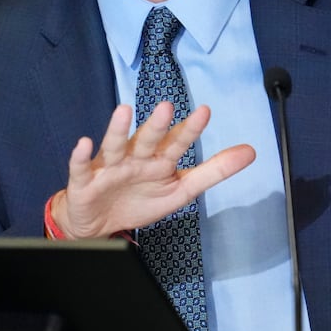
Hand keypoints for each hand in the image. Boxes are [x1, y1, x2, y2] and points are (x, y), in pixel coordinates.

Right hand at [49, 102, 255, 239]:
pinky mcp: (84, 182)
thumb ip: (214, 171)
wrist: (98, 223)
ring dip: (117, 130)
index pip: (176, 143)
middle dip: (155, 125)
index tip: (205, 112)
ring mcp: (108, 168)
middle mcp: (134, 157)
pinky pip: (79, 168)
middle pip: (146, 140)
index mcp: (158, 160)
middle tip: (166, 107)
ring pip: (114, 146)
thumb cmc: (139, 200)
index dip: (189, 130)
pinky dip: (80, 156)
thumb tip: (251, 151)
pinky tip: (83, 143)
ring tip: (123, 111)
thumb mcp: (181, 190)